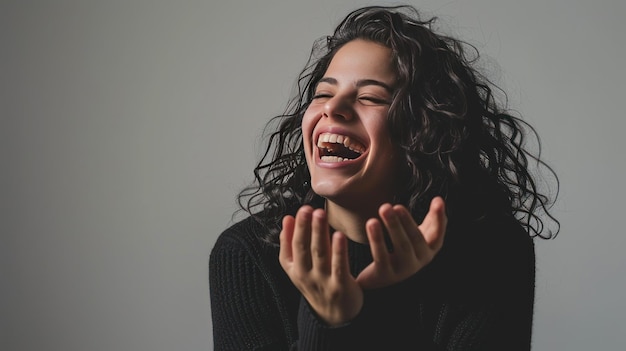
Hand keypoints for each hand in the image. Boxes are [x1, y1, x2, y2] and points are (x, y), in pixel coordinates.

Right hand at [279, 206, 362, 325]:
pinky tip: (340, 235)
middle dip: (305, 227)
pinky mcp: (340, 286)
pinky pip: (339, 266)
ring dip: (319, 232)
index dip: (294, 228)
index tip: (299, 210)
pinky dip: (338, 250)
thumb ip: (290, 244)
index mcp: (294, 270)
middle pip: (304, 248)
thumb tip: (287, 218)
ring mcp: (323, 281)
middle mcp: (306, 276)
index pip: (292, 247)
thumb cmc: (317, 285)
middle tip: (308, 208)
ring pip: (320, 253)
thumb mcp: (298, 268)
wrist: (335, 317)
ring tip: (320, 214)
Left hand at [356, 197, 446, 289]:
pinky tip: (371, 222)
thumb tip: (439, 200)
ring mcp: (402, 270)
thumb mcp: (417, 236)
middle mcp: (418, 262)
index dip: (439, 218)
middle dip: (407, 221)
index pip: (437, 234)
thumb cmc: (402, 251)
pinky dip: (377, 239)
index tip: (438, 201)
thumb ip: (430, 220)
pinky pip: (381, 256)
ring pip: (401, 247)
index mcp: (427, 250)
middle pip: (415, 240)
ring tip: (384, 208)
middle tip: (395, 205)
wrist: (379, 278)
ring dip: (394, 226)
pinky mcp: (385, 275)